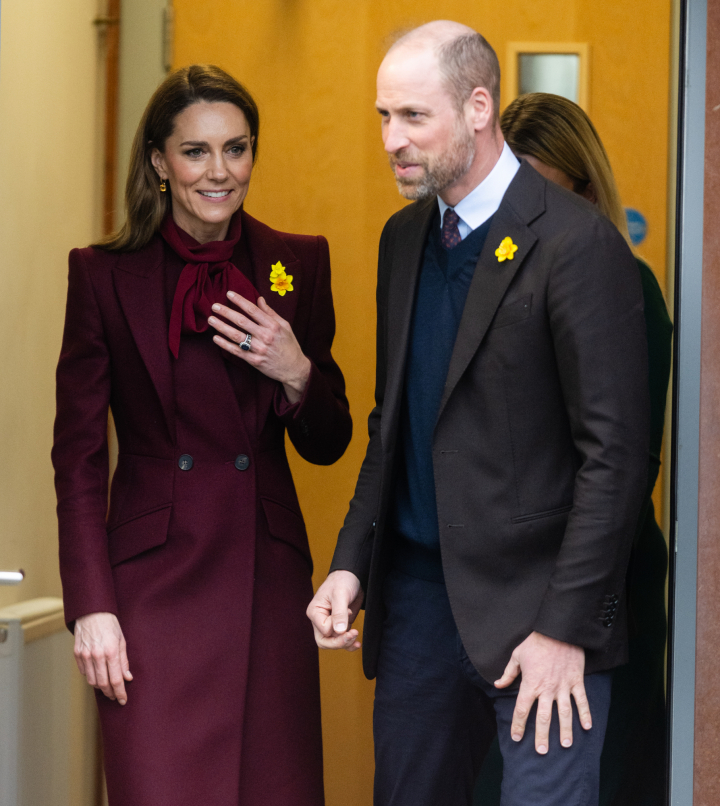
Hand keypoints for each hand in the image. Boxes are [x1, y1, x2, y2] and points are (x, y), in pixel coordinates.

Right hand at [74, 612, 131, 703]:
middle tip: (115, 696)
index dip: (120, 692)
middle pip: (103, 684)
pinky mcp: (77, 654)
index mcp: (111, 651)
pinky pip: (84, 672)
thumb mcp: (122, 640)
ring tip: (107, 688)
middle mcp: (97, 655)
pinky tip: (97, 675)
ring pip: (92, 681)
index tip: (123, 700)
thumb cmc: (110, 625)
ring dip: (100, 687)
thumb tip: (128, 678)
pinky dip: (91, 677)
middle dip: (110, 693)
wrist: (92, 612)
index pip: (116, 679)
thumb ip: (124, 661)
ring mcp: (85, 655)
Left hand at [209, 293, 310, 403]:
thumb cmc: (290, 345)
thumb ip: (271, 313)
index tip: (229, 294)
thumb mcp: (285, 326)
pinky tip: (216, 338)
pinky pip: (236, 351)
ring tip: (211, 319)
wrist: (294, 369)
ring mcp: (259, 349)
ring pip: (236, 336)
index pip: (253, 310)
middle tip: (214, 306)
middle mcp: (266, 336)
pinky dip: (225, 344)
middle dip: (226, 312)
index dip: (240, 301)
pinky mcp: (254, 361)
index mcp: (273, 326)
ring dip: (222, 327)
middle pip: (242, 321)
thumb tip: (259, 299)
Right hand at [306, 570, 363, 650]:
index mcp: (315, 612)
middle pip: (324, 641)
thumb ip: (339, 613)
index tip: (347, 612)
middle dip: (339, 642)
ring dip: (345, 643)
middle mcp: (320, 620)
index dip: (336, 627)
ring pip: (333, 643)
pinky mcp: (339, 625)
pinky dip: (348, 644)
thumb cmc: (342, 581)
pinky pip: (341, 640)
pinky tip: (357, 643)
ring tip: (356, 635)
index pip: (324, 630)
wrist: (351, 577)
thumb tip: (339, 631)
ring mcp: (330, 624)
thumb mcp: (340, 594)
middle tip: (353, 634)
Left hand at [494, 631, 589, 753]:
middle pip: (544, 717)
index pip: (522, 709)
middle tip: (541, 751)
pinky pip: (581, 701)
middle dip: (542, 735)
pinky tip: (587, 727)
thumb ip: (508, 673)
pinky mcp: (576, 681)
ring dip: (565, 730)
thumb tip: (498, 684)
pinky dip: (585, 714)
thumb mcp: (517, 656)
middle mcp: (547, 689)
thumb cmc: (535, 643)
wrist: (557, 631)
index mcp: (531, 683)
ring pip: (565, 713)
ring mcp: (563, 686)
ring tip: (566, 745)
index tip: (517, 737)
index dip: (518, 725)